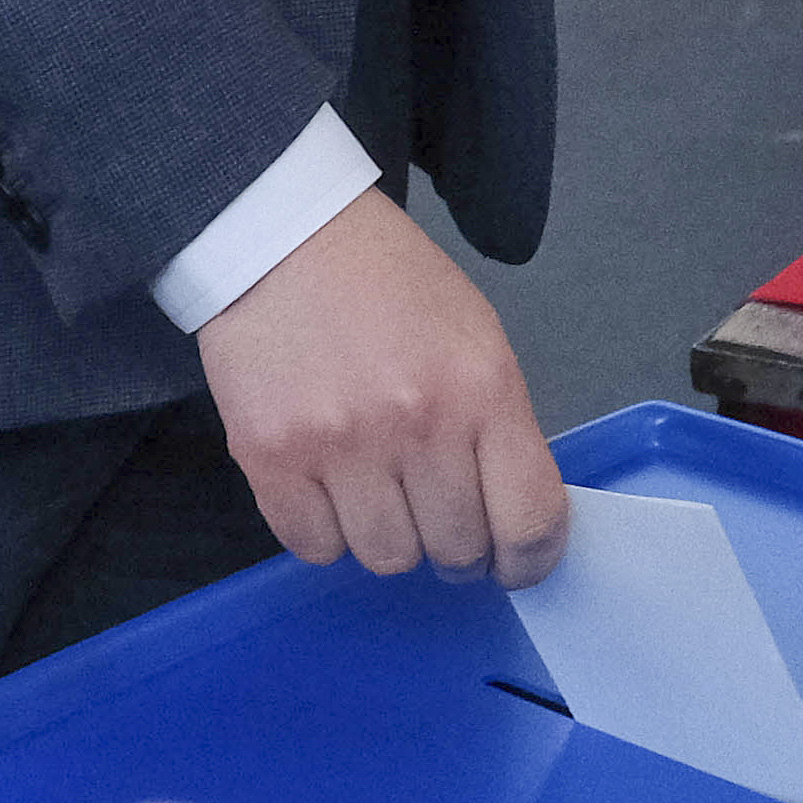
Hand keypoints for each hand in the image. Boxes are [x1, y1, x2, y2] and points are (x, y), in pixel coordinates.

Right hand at [192, 185, 568, 581]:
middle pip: (456, 550)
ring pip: (387, 558)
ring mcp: (339, 446)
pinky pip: (316, 548)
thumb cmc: (388, 285)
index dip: (530, 559)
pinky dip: (328, 530)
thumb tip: (509, 516)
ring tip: (380, 486)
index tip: (519, 562)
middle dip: (457, 544)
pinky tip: (330, 483)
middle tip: (441, 513)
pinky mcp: (271, 461)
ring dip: (391, 535)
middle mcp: (415, 423)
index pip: (529, 519)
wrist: (285, 241)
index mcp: (482, 387)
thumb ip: (496, 427)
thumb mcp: (475, 337)